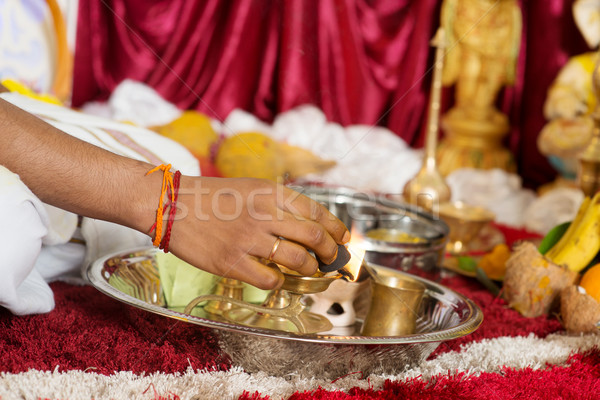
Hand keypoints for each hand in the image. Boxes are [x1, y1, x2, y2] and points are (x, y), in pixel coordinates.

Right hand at [167, 177, 349, 288]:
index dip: (336, 228)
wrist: (170, 203)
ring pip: (299, 260)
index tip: (342, 238)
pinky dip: (280, 281)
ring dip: (310, 269)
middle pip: (315, 236)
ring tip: (309, 270)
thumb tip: (308, 224)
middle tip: (332, 259)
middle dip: (331, 252)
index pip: (317, 211)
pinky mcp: (231, 262)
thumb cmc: (211, 196)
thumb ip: (278, 202)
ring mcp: (248, 239)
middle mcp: (264, 214)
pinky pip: (270, 279)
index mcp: (270, 193)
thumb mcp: (249, 188)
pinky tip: (276, 277)